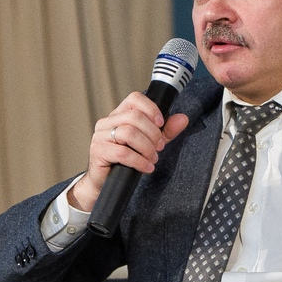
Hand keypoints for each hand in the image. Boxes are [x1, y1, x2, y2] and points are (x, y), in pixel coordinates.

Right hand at [68, 93, 188, 211]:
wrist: (105, 182)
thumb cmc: (125, 161)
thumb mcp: (149, 143)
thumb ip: (165, 130)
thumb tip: (183, 118)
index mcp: (118, 115)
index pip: (134, 98)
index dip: (151, 109)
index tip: (161, 123)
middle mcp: (107, 122)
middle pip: (134, 116)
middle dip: (153, 133)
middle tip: (159, 147)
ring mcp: (100, 136)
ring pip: (129, 133)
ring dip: (146, 148)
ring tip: (152, 159)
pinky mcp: (98, 151)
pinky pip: (123, 153)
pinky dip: (139, 161)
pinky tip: (146, 167)